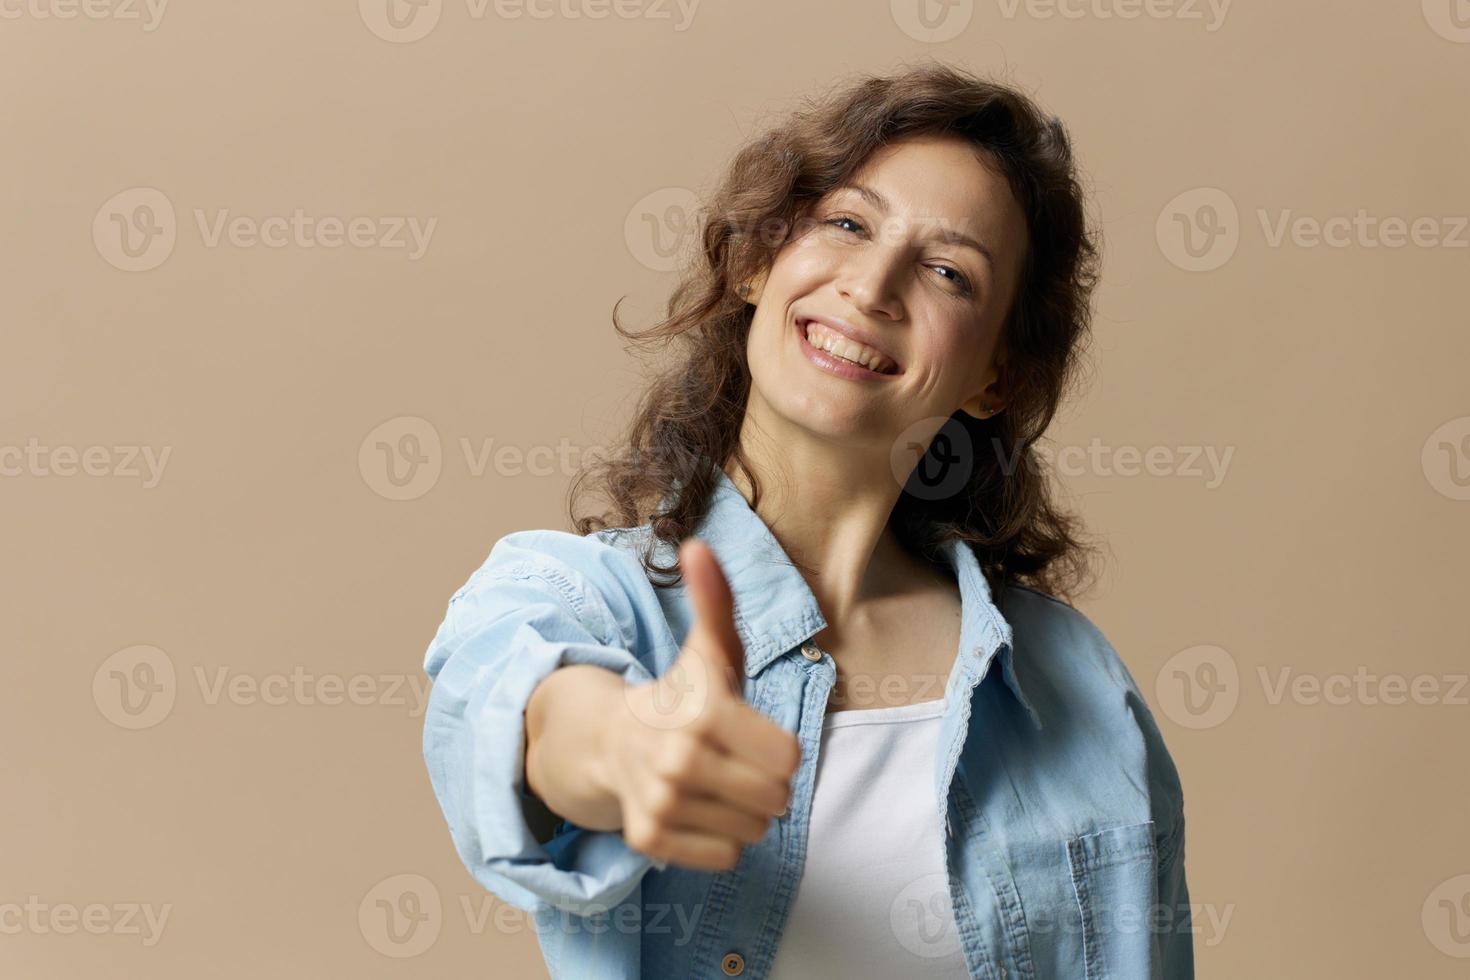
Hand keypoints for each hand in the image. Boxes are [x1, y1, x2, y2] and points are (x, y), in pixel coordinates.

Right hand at [600, 537, 801, 871]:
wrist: (610, 743)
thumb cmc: (679, 696)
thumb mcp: (707, 650)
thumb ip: (715, 601)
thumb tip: (699, 545)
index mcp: (703, 711)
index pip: (790, 758)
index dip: (778, 747)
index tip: (749, 732)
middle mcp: (678, 760)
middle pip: (777, 799)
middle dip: (765, 783)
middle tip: (732, 760)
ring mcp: (661, 802)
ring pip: (754, 831)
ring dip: (744, 813)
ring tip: (713, 784)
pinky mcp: (650, 840)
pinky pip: (725, 858)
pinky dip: (720, 841)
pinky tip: (696, 810)